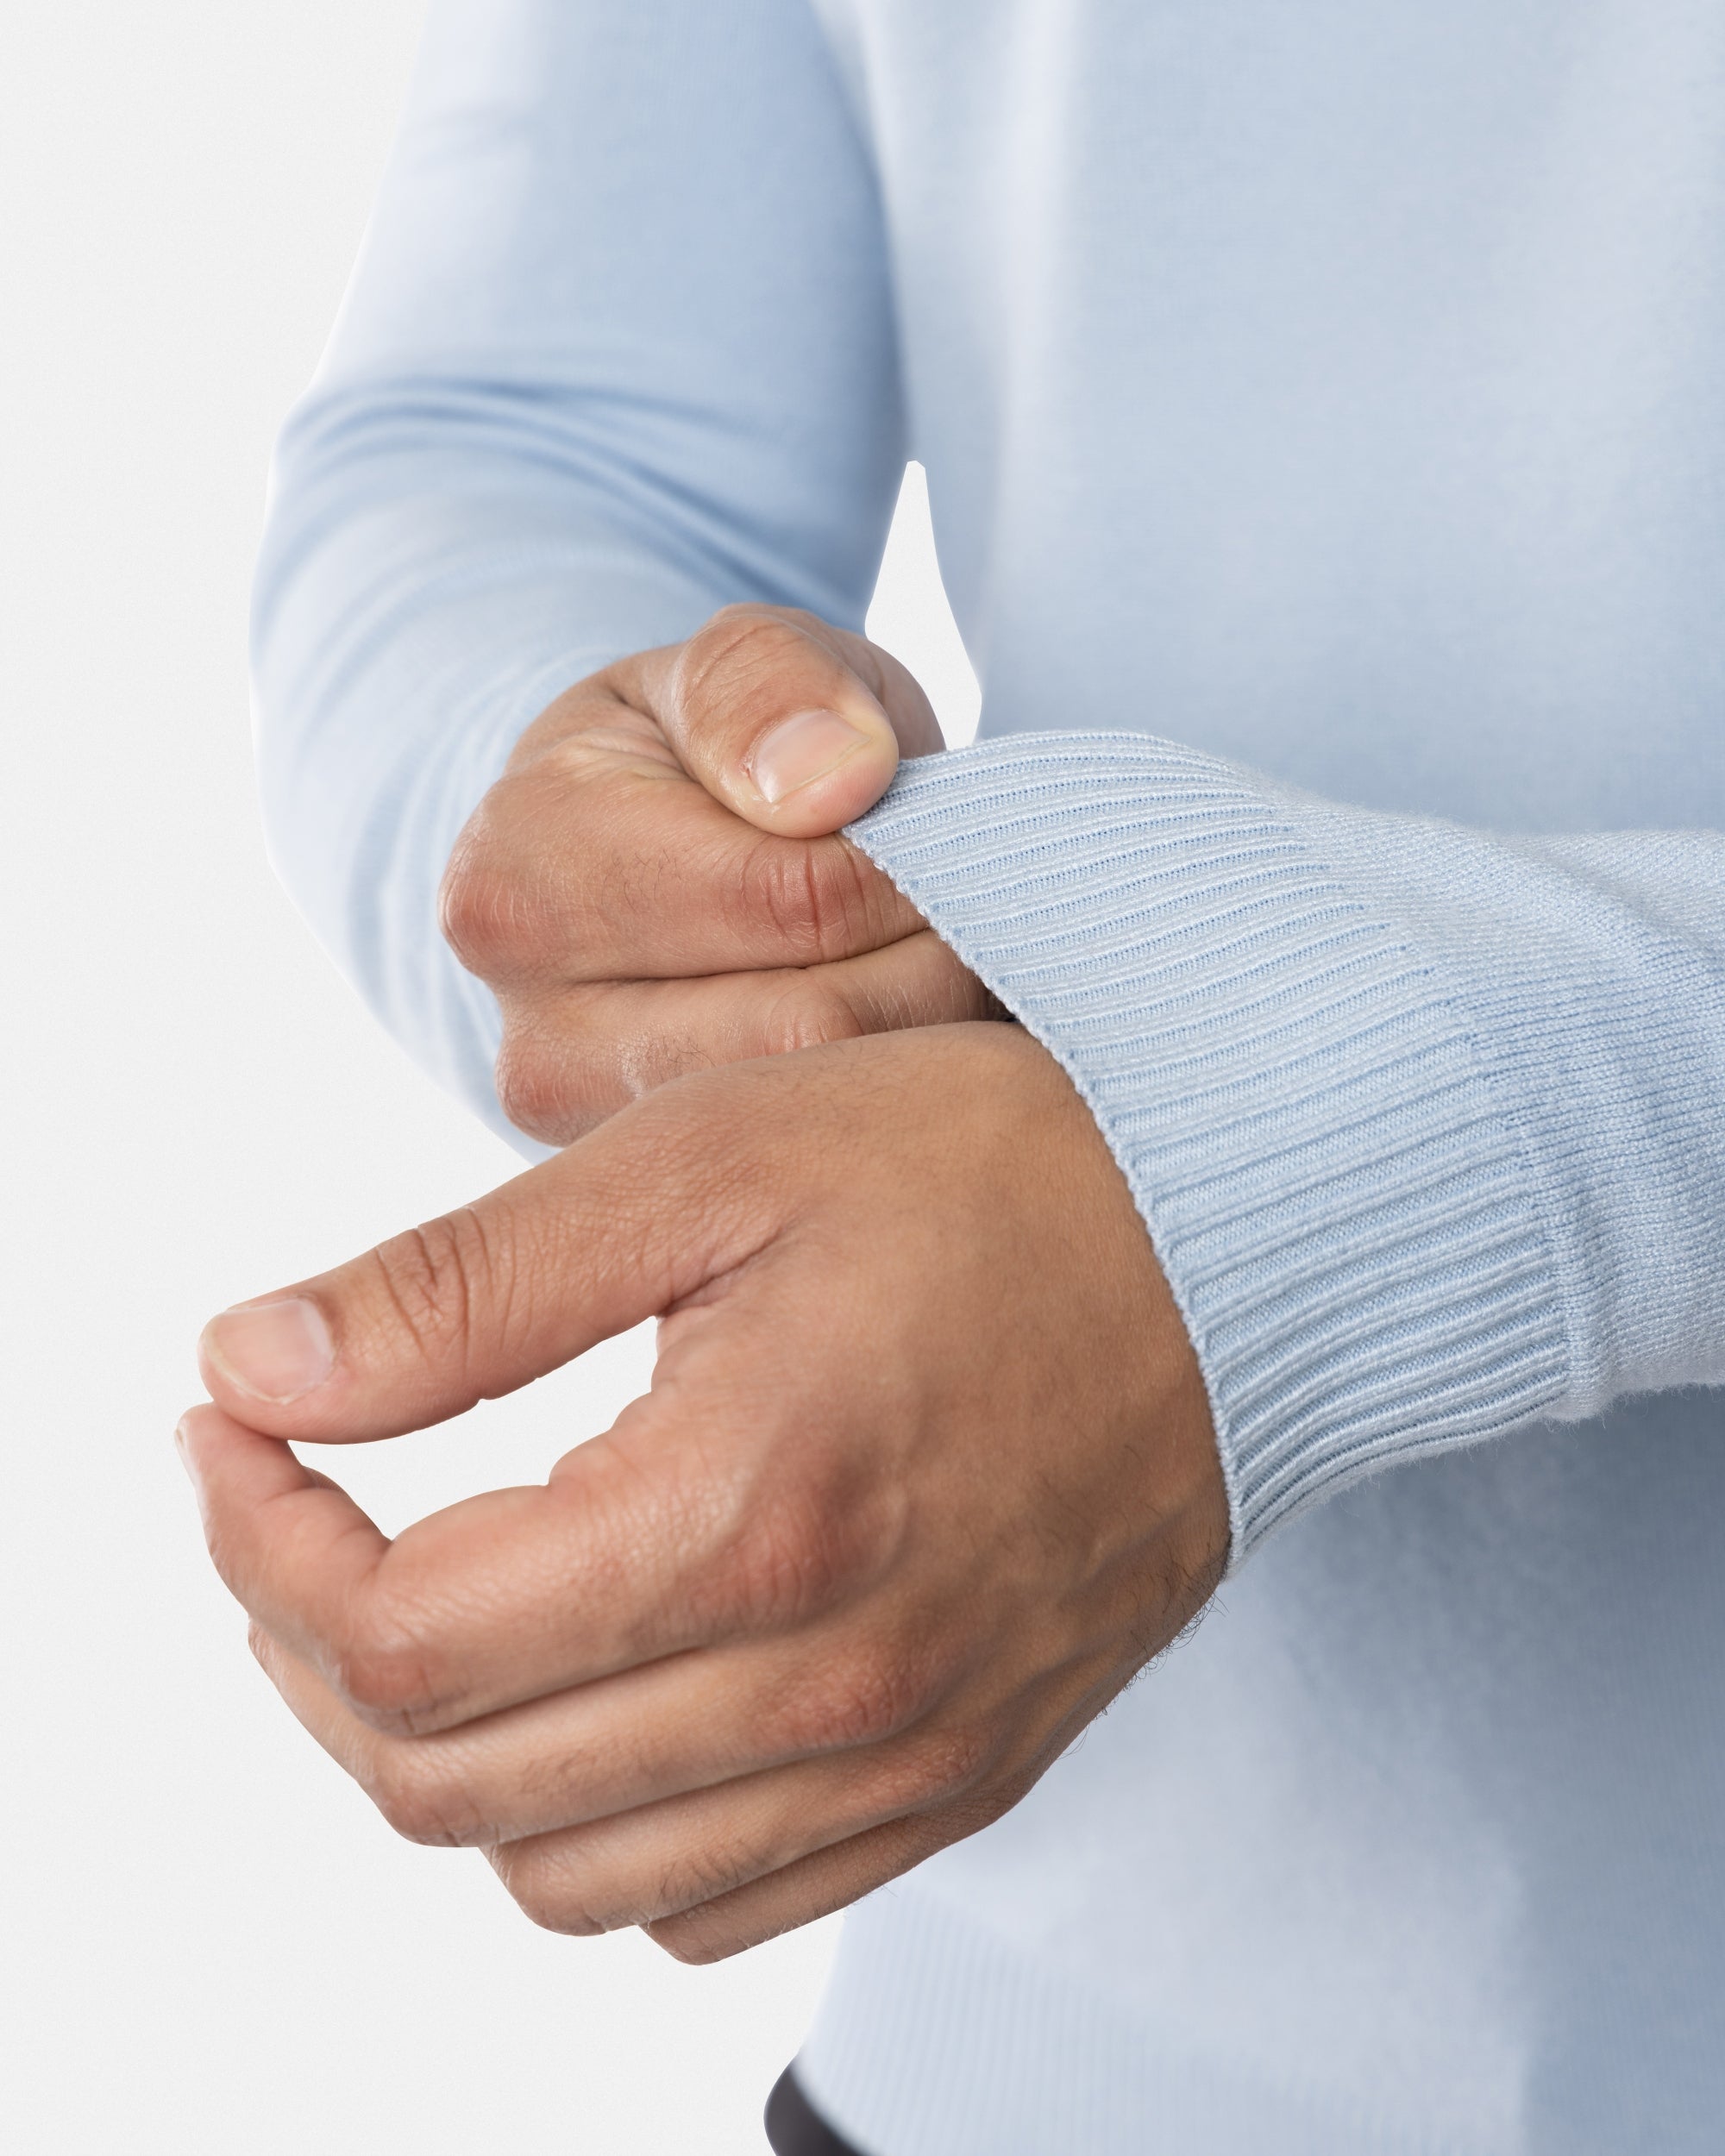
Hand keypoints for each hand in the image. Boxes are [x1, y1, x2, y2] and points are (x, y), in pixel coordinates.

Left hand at [181, 1025, 1227, 1961]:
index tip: (227, 1424)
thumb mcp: (708, 1161)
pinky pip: (714, 1903)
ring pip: (565, 1879)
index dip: (256, 1539)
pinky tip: (591, 1689)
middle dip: (305, 1646)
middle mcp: (830, 1685)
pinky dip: (597, 1829)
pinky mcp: (960, 1774)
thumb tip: (250, 1367)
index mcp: (749, 1516)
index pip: (395, 1638)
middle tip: (288, 1502)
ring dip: (439, 1754)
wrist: (1254, 1242)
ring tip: (413, 1598)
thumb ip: (462, 1287)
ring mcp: (905, 1757)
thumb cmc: (989, 1166)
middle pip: (448, 1785)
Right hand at [440, 603, 999, 1145]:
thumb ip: (769, 685)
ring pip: (828, 1114)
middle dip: (930, 963)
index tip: (949, 837)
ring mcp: (595, 1141)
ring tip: (954, 970)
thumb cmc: (711, 751)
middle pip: (815, 1028)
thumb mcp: (738, 665)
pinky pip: (822, 1175)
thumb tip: (834, 781)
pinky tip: (916, 1046)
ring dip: (926, 1042)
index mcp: (518, 877)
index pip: (792, 896)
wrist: (650, 852)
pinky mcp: (670, 1205)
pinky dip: (899, 1111)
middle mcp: (532, 1033)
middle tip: (983, 916)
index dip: (905, 868)